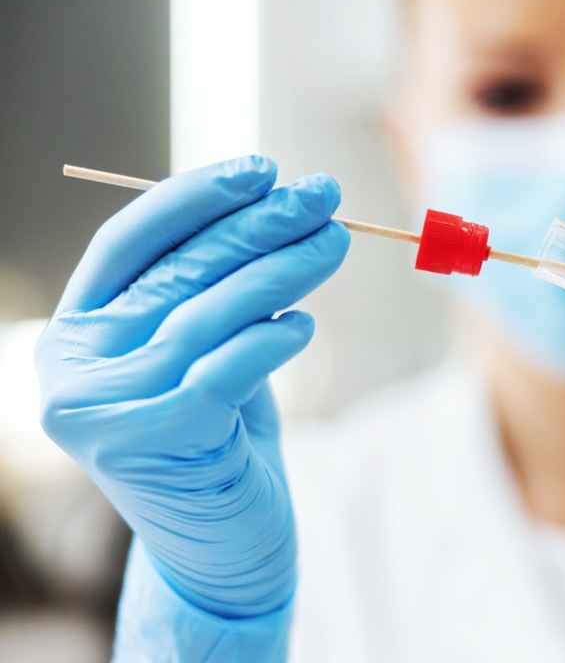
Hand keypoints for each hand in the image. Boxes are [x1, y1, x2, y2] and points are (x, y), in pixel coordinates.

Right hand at [37, 156, 349, 617]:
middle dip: (259, 225)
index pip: (129, 240)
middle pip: (178, 271)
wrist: (222, 549)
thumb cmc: (220, 437)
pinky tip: (304, 325)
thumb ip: (212, 290)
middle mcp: (76, 369)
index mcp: (77, 331)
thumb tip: (274, 203)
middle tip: (324, 194)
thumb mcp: (204, 352)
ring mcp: (106, 411)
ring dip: (281, 270)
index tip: (262, 170)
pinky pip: (223, 372)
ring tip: (334, 242)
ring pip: (207, 315)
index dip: (195, 197)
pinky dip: (268, 342)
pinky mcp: (154, 445)